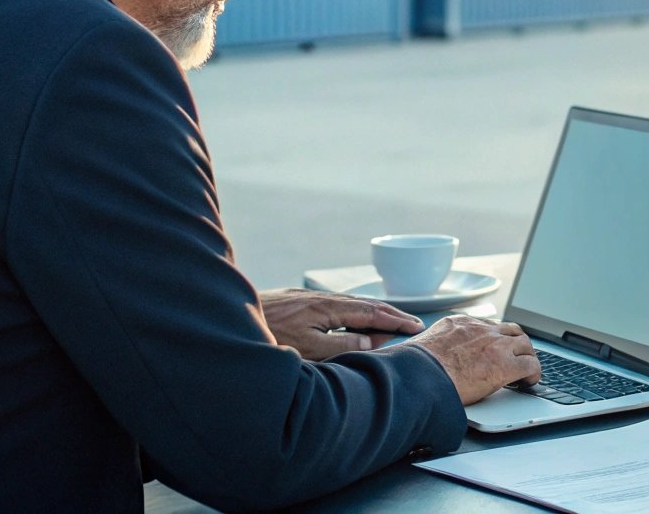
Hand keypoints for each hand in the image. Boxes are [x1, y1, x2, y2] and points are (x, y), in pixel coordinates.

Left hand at [258, 289, 424, 360]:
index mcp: (329, 307)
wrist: (231, 318)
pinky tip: (351, 323)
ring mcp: (310, 300)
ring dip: (373, 315)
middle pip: (366, 305)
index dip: (397, 321)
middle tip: (413, 325)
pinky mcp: (298, 304)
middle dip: (391, 315)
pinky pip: (337, 308)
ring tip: (389, 325)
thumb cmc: (269, 336)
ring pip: (351, 306)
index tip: (418, 327)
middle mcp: (323, 300)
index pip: (373, 313)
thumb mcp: (309, 349)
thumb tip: (371, 343)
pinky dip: (354, 315)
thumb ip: (342, 346)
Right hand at [409, 315, 541, 404]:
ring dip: (527, 355)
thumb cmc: (416, 368)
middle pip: (510, 330)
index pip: (486, 325)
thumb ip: (434, 347)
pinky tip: (530, 381)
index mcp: (460, 324)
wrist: (423, 376)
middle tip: (518, 356)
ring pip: (524, 343)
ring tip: (527, 369)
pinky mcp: (504, 364)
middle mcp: (480, 329)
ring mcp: (495, 344)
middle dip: (516, 343)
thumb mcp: (423, 346)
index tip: (496, 347)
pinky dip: (534, 372)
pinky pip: (530, 364)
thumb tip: (425, 359)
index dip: (495, 338)